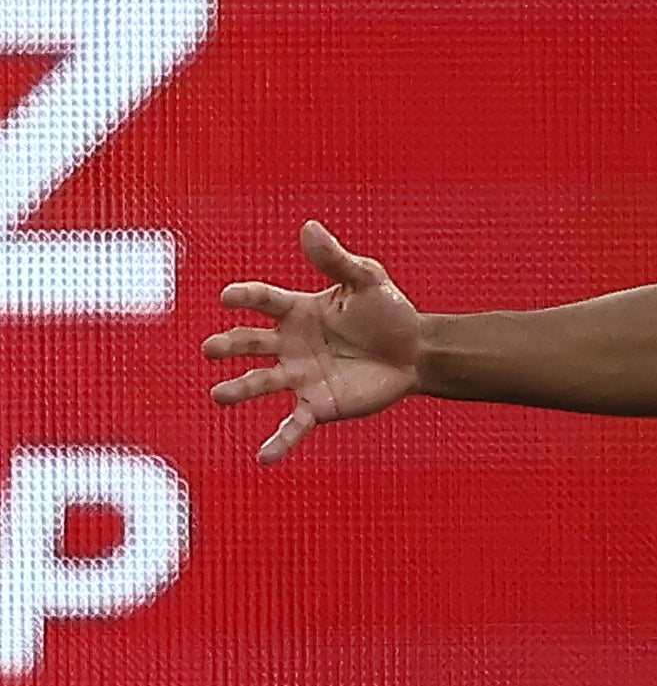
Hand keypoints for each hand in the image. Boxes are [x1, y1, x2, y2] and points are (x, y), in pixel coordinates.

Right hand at [203, 222, 422, 464]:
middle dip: (229, 345)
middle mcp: (290, 344)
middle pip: (250, 342)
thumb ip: (336, 260)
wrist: (416, 352)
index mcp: (298, 310)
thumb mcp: (367, 280)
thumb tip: (309, 227)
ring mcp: (300, 376)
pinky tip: (263, 457)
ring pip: (261, 383)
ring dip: (239, 389)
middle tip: (211, 349)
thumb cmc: (389, 311)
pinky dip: (279, 442)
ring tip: (219, 396)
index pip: (264, 301)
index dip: (245, 297)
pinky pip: (293, 425)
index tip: (228, 297)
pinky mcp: (317, 404)